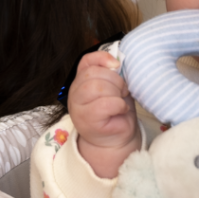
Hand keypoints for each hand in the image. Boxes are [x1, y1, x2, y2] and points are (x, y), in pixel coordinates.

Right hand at [67, 50, 140, 178]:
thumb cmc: (116, 111)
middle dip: (115, 80)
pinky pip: (104, 104)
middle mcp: (75, 92)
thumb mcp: (115, 87)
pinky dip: (118, 105)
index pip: (86, 61)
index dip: (102, 58)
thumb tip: (117, 62)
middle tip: (123, 91)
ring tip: (121, 101)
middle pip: (94, 74)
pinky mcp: (86, 120)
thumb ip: (112, 73)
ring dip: (116, 92)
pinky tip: (121, 110)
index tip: (117, 65)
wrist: (116, 139)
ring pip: (97, 87)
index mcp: (81, 80)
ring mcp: (78, 107)